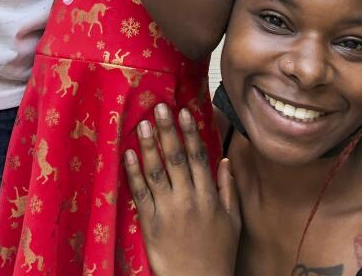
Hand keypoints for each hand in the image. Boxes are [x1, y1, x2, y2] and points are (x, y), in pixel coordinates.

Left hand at [124, 104, 240, 275]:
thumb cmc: (218, 254)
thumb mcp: (233, 221)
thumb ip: (228, 189)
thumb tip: (225, 161)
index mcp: (208, 196)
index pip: (199, 157)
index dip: (190, 133)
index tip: (184, 112)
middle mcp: (188, 199)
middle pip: (176, 158)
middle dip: (167, 130)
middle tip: (160, 107)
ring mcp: (167, 210)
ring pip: (156, 171)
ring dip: (148, 145)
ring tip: (142, 124)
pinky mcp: (150, 223)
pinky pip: (140, 193)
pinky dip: (133, 173)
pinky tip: (128, 155)